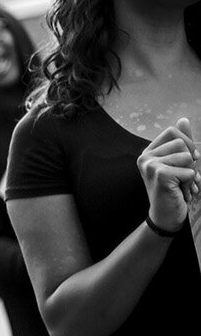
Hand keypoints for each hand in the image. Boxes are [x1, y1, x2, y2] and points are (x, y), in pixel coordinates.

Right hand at [137, 117, 198, 231]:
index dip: (187, 144)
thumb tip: (183, 119)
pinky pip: (189, 171)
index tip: (186, 161)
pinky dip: (190, 183)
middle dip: (190, 161)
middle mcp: (145, 157)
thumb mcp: (178, 163)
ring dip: (191, 173)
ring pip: (187, 157)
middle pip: (182, 143)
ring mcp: (150, 166)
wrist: (166, 216)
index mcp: (149, 152)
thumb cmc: (173, 190)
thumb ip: (181, 141)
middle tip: (182, 177)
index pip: (173, 132)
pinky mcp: (159, 175)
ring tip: (181, 184)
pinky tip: (180, 191)